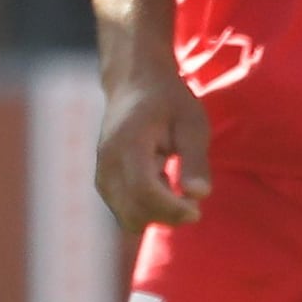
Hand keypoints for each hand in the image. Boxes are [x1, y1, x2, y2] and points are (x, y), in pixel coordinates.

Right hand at [93, 74, 211, 234]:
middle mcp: (108, 162)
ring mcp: (102, 173)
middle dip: (166, 215)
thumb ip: (195, 160)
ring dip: (156, 213)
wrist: (135, 83)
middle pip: (134, 212)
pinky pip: (124, 211)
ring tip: (172, 183)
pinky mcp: (103, 181)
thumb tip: (199, 196)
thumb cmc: (169, 101)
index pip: (144, 192)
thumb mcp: (192, 123)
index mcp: (129, 144)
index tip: (197, 211)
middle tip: (191, 201)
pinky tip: (159, 183)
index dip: (172, 209)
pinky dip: (146, 208)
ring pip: (127, 217)